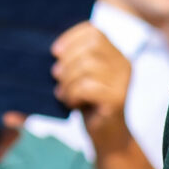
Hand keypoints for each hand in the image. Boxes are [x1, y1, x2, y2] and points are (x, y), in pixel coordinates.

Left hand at [52, 21, 133, 142]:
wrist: (108, 137)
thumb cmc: (89, 105)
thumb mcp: (77, 79)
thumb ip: (66, 65)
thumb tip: (44, 59)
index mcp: (115, 55)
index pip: (96, 31)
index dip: (72, 37)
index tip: (54, 52)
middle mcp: (124, 64)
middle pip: (92, 46)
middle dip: (68, 60)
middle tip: (57, 77)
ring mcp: (123, 82)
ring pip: (89, 66)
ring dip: (68, 81)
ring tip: (63, 93)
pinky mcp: (118, 99)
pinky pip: (88, 87)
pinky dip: (73, 94)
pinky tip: (71, 103)